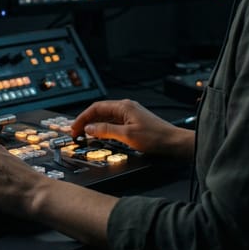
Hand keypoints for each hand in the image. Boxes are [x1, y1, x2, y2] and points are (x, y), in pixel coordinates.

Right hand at [70, 99, 193, 159]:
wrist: (174, 142)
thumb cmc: (156, 137)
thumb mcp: (127, 135)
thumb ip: (106, 130)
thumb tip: (90, 128)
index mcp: (124, 106)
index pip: (96, 108)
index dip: (83, 117)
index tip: (74, 127)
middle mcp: (126, 108)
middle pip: (100, 111)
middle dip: (86, 121)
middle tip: (76, 132)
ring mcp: (130, 114)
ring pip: (106, 117)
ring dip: (94, 125)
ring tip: (85, 134)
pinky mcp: (133, 122)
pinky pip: (113, 123)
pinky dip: (104, 128)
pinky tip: (100, 135)